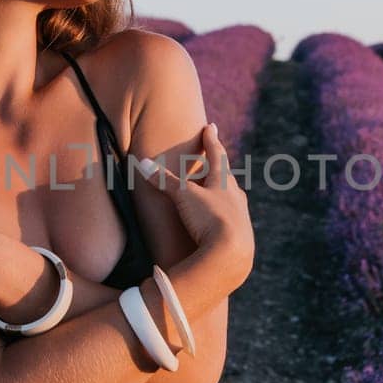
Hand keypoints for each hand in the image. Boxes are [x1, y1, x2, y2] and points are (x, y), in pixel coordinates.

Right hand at [139, 123, 253, 267]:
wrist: (232, 255)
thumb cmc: (210, 218)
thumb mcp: (184, 197)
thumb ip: (165, 181)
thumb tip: (142, 163)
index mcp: (224, 182)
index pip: (217, 155)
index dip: (211, 140)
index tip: (211, 127)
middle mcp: (236, 197)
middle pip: (226, 177)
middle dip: (218, 168)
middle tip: (215, 158)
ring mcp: (240, 217)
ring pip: (230, 199)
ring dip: (221, 194)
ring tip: (215, 192)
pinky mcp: (239, 237)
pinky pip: (229, 220)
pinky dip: (221, 216)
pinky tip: (219, 223)